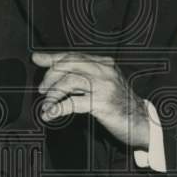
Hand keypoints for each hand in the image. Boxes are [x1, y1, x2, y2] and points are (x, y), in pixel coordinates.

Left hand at [33, 52, 149, 148]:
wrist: (140, 121)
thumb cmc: (118, 102)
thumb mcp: (103, 83)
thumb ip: (82, 74)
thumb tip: (56, 68)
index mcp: (103, 63)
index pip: (73, 55)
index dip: (52, 57)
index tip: (36, 59)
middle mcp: (104, 70)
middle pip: (68, 65)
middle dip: (50, 77)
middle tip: (42, 90)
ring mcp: (104, 86)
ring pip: (68, 82)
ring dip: (52, 94)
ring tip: (46, 104)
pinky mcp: (101, 103)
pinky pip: (72, 103)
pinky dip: (57, 109)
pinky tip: (50, 114)